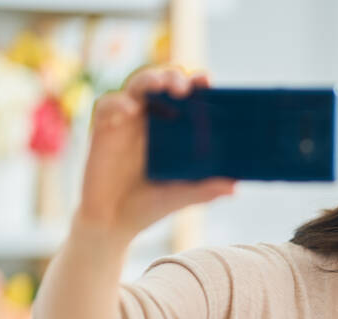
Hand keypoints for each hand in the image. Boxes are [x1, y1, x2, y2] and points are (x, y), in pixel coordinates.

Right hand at [79, 66, 234, 241]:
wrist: (114, 223)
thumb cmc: (151, 206)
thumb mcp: (181, 197)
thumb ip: (205, 190)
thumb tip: (234, 187)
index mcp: (175, 129)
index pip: (188, 97)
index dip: (197, 84)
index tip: (207, 80)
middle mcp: (153, 120)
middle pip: (163, 83)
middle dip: (173, 76)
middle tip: (184, 87)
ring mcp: (128, 122)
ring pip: (137, 86)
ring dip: (149, 80)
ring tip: (160, 85)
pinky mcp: (103, 129)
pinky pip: (108, 105)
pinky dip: (118, 103)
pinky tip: (129, 110)